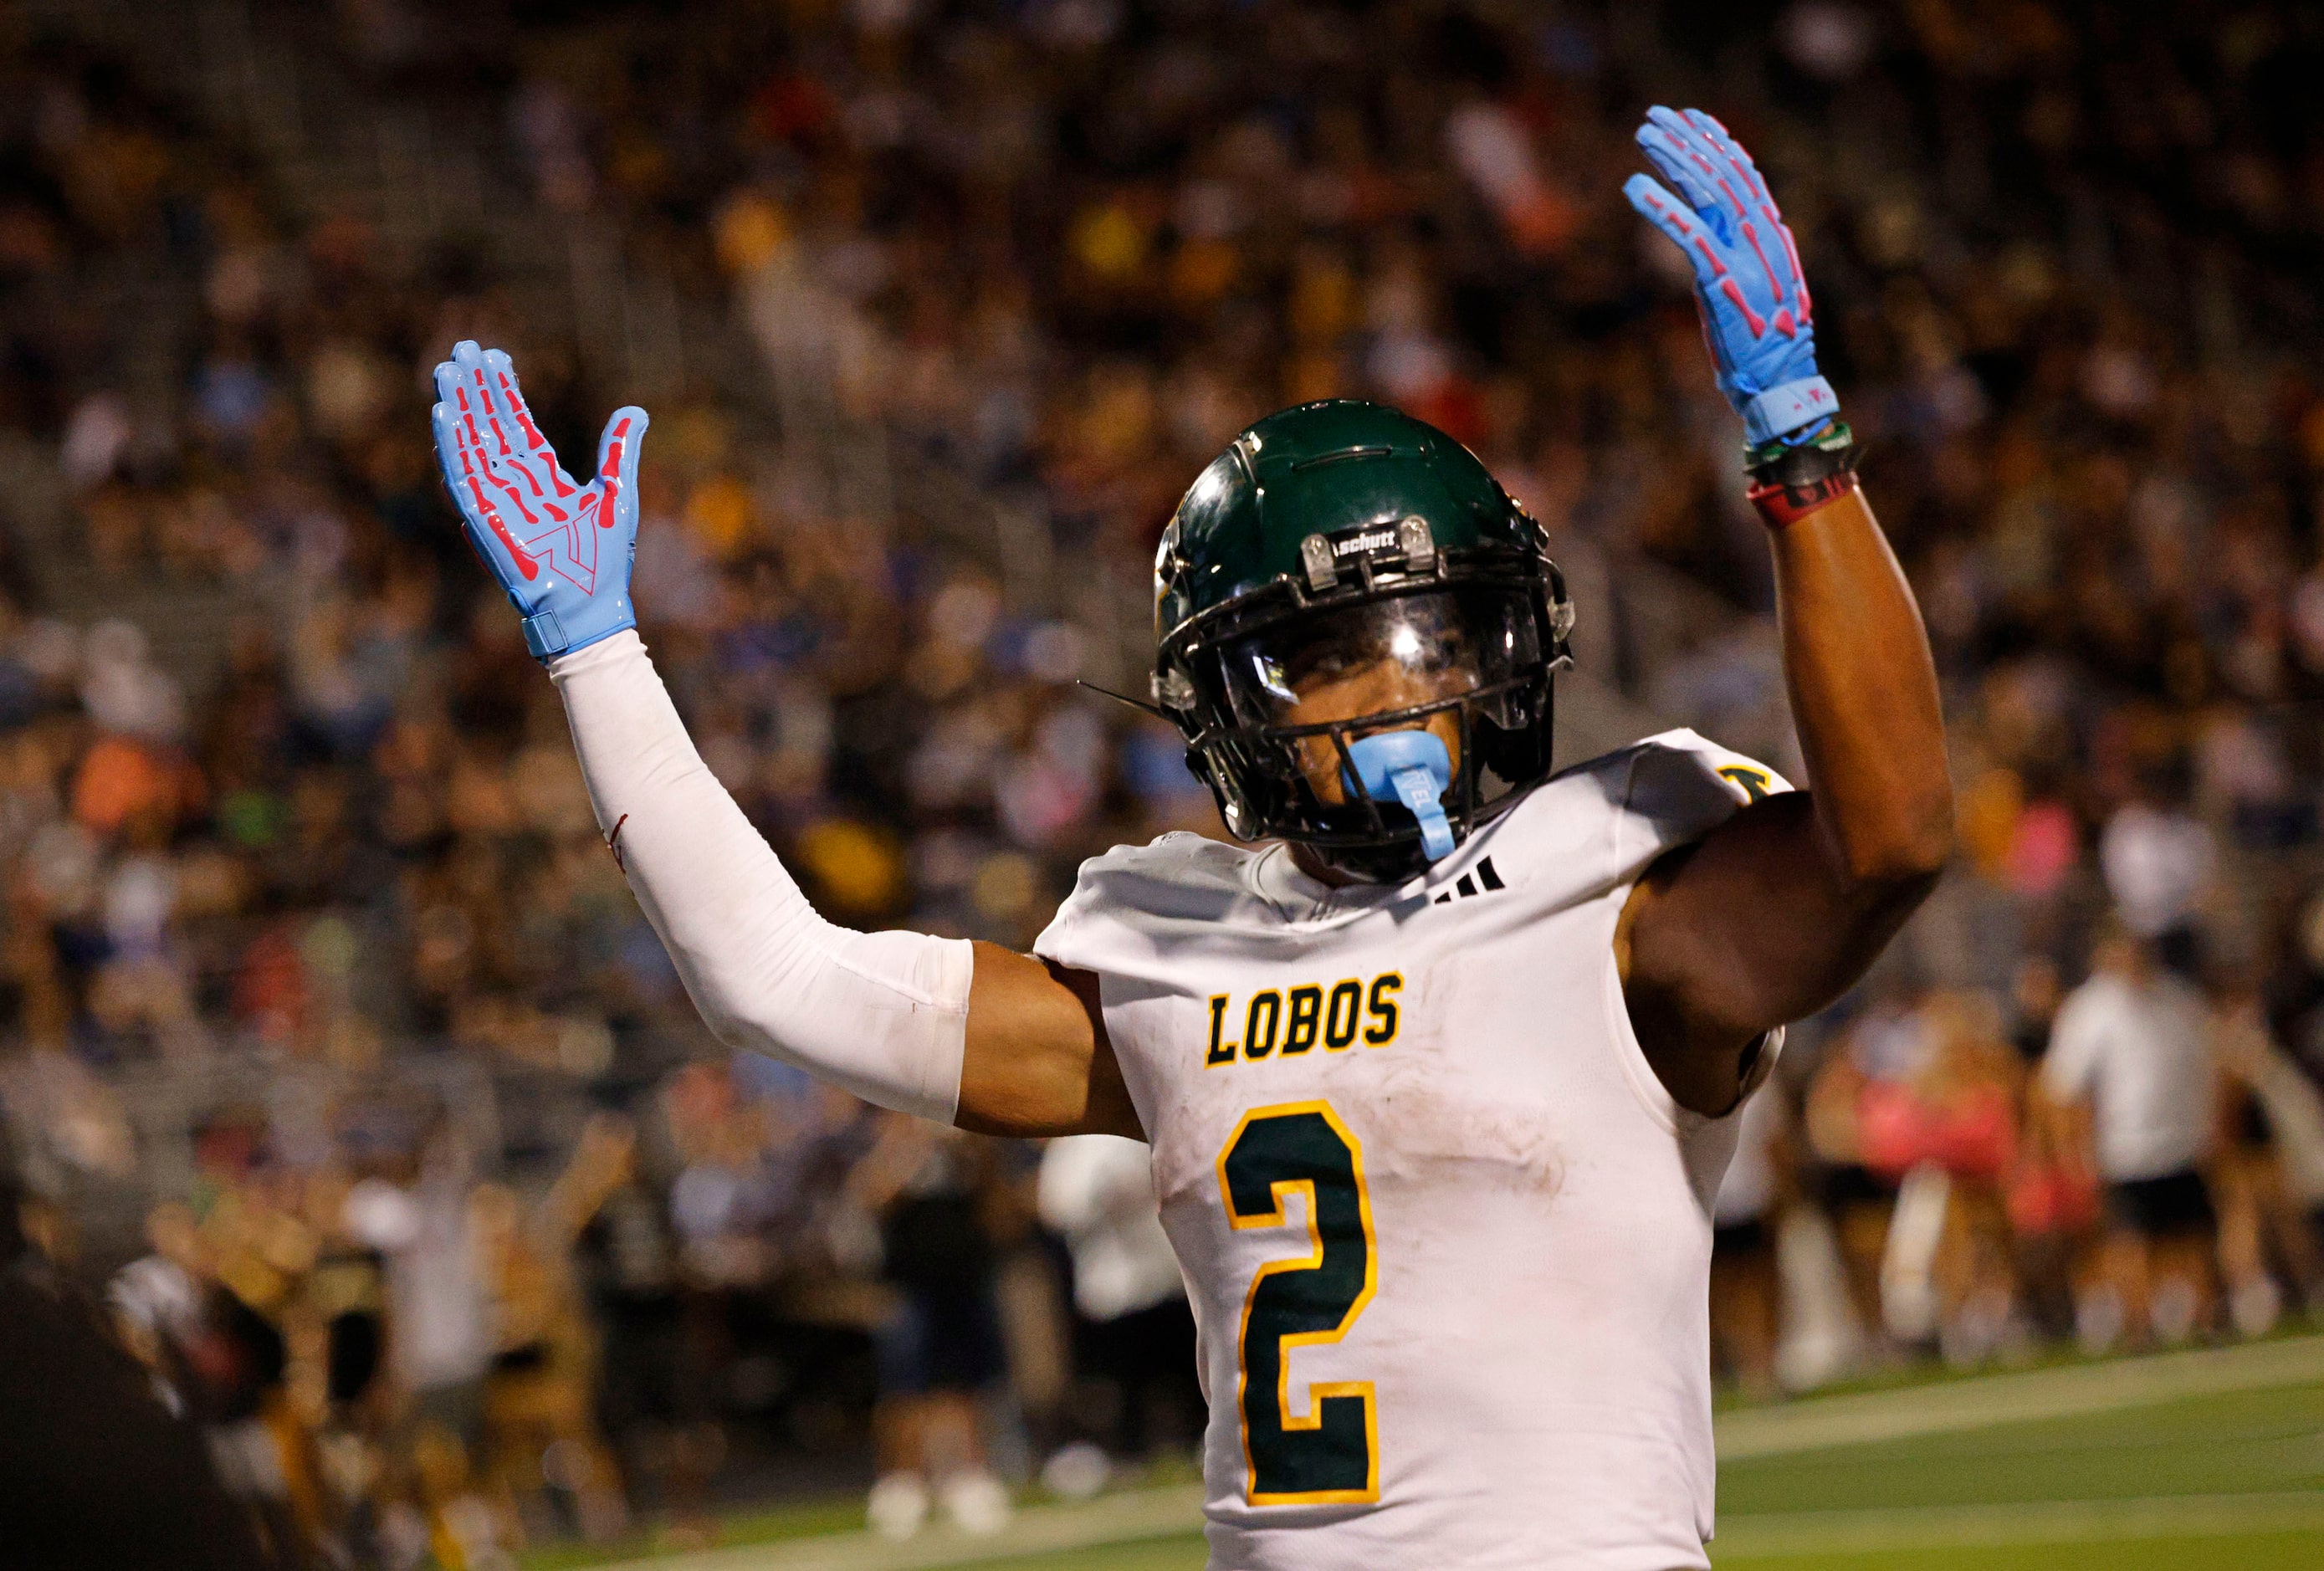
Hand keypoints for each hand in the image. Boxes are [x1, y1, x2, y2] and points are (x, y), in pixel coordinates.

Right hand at [430, 340, 648, 658]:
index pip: (515, 423)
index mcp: (542, 476)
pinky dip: (452, 444)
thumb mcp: (616, 493)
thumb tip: (636, 410)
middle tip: (462, 347)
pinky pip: (463, 475)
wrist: (590, 604)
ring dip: (458, 406)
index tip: (493, 355)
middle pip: (488, 425)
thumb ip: (619, 450)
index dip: (503, 390)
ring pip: (471, 442)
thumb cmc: (603, 558)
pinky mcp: (485, 517)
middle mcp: (514, 483)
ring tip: (447, 369)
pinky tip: (443, 412)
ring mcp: (497, 498)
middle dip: (475, 388)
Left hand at [1623, 106, 1835, 444]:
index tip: (1690, 116)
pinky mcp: (1720, 278)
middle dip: (1686, 140)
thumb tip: (1721, 231)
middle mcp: (1759, 235)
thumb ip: (1741, 253)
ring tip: (1642, 137)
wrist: (1779, 381)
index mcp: (1770, 234)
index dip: (1715, 142)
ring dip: (1671, 159)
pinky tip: (1633, 186)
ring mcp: (1742, 254)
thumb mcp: (1756, 285)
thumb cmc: (1763, 341)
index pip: (1742, 174)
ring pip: (1705, 191)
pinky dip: (1659, 206)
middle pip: (1720, 172)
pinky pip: (1687, 232)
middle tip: (1654, 117)